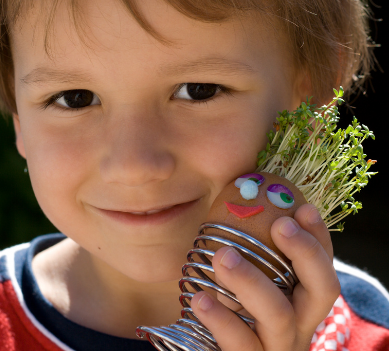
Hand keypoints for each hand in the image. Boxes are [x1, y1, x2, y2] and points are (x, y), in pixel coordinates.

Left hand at [191, 204, 340, 350]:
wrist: (212, 350)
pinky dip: (221, 319)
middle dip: (306, 252)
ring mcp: (276, 346)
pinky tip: (200, 299)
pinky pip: (240, 344)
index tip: (303, 207)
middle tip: (280, 224)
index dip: (319, 237)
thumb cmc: (229, 303)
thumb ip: (246, 240)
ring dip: (252, 281)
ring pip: (279, 315)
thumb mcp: (244, 272)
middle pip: (322, 290)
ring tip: (223, 257)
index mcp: (301, 297)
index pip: (324, 265)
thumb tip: (238, 190)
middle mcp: (299, 322)